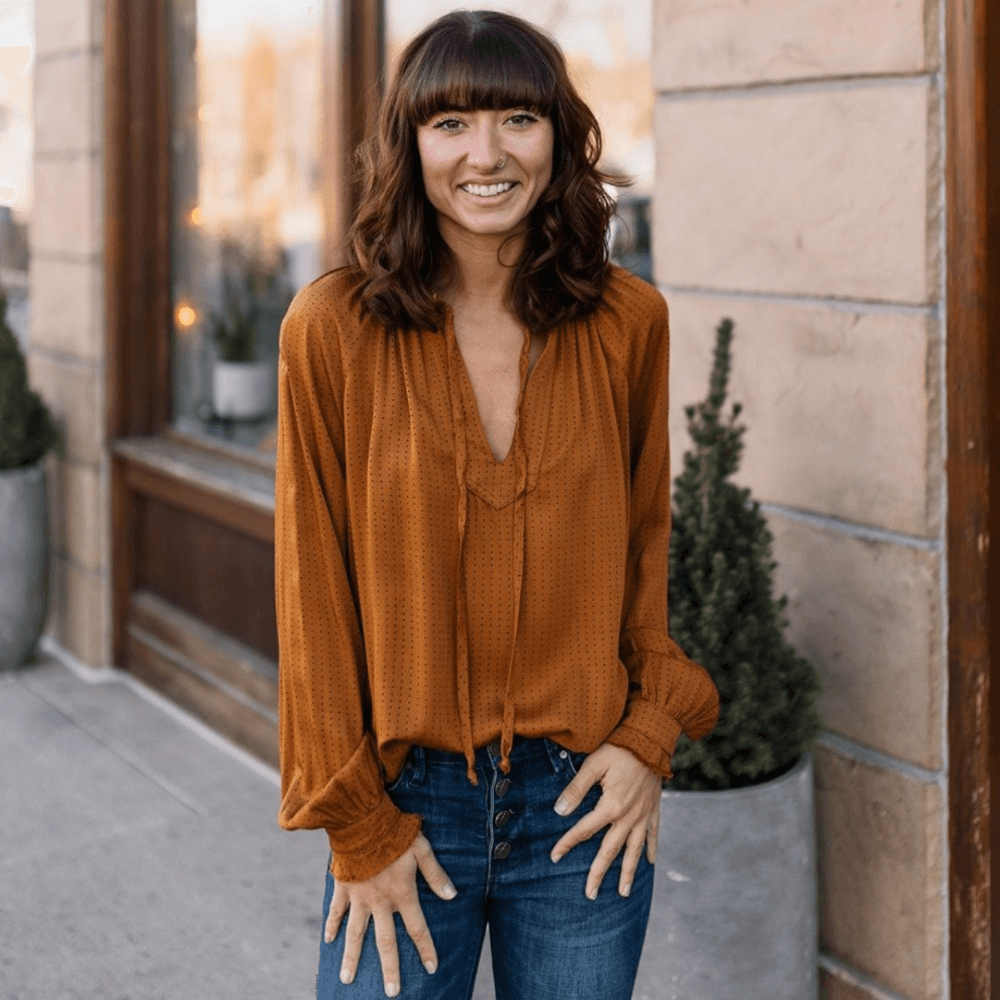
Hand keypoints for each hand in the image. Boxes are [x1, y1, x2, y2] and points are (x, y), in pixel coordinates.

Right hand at [324, 834, 456, 996]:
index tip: (431, 968)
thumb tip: (452, 896)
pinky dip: (332, 925)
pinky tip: (328, 941)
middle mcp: (380, 901)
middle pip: (385, 941)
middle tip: (391, 992)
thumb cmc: (396, 833)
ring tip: (348, 980)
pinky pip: (336, 911)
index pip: (417, 928)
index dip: (425, 948)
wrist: (362, 821)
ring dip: (352, 957)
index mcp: (401, 893)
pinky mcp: (343, 887)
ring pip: (356, 934)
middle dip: (389, 968)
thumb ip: (435, 874)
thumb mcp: (422, 850)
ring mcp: (359, 897)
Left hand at [549, 743, 660, 899]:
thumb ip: (576, 789)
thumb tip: (559, 811)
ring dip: (628, 872)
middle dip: (599, 874)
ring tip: (623, 892)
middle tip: (590, 895)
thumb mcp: (593, 765)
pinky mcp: (654, 809)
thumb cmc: (618, 750)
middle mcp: (628, 817)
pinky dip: (651, 850)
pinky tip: (649, 863)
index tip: (554, 857)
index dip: (567, 844)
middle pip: (610, 851)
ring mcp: (643, 816)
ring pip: (634, 850)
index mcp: (611, 807)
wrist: (650, 741)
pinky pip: (653, 835)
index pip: (584, 831)